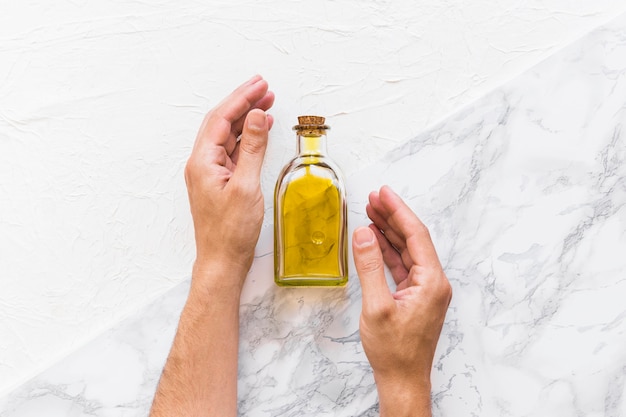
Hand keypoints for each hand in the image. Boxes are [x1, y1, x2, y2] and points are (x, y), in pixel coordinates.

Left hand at [184, 75, 273, 290]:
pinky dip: (248, 138)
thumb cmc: (231, 231)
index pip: (222, 119)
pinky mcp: (220, 181)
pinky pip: (233, 151)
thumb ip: (253, 148)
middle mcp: (202, 163)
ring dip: (247, 119)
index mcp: (202, 161)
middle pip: (222, 122)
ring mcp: (210, 172)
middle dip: (243, 102)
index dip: (241, 98)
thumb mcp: (246, 186)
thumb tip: (257, 117)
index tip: (260, 85)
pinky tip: (261, 130)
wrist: (222, 260)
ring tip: (267, 103)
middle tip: (265, 88)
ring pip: (229, 136)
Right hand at [352, 185, 451, 415]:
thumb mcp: (376, 307)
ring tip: (371, 212)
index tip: (384, 193)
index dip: (399, 211)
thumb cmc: (393, 351)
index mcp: (432, 282)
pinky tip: (376, 239)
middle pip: (413, 239)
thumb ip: (370, 266)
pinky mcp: (416, 295)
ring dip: (390, 231)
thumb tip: (363, 234)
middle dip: (393, 216)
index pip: (416, 235)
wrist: (403, 379)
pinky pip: (403, 265)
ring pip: (408, 250)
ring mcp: (426, 289)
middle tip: (374, 198)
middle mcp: (434, 282)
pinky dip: (389, 250)